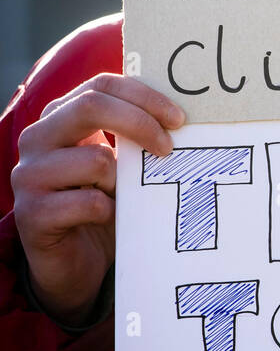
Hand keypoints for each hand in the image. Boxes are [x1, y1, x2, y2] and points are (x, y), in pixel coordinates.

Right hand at [11, 74, 184, 327]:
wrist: (72, 264)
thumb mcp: (117, 164)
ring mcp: (29, 175)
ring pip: (95, 161)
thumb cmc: (101, 205)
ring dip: (123, 183)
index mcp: (59, 117)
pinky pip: (89, 203)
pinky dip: (109, 212)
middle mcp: (37, 139)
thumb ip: (131, 137)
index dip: (143, 96)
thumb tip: (178, 118)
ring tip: (124, 198)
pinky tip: (107, 220)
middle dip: (140, 123)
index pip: (101, 86)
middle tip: (169, 147)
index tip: (179, 119)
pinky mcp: (31, 214)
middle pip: (91, 106)